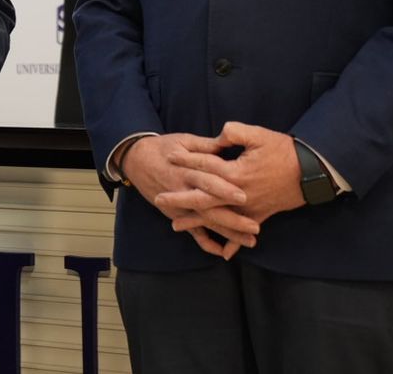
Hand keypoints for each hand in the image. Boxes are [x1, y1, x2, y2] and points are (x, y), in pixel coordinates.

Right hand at [121, 133, 256, 258]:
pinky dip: (207, 243)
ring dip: (228, 233)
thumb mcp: (183, 140)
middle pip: (210, 208)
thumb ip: (205, 146)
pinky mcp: (177, 215)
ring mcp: (180, 206)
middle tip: (255, 226)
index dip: (225, 189)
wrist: (137, 161)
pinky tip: (223, 252)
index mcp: (186, 170)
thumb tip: (226, 144)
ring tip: (251, 241)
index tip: (245, 196)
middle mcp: (183, 191)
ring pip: (206, 223)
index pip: (207, 181)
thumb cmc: (163, 148)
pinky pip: (193, 233)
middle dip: (233, 219)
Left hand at [162, 122, 304, 239]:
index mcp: (236, 173)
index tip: (170, 156)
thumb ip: (234, 132)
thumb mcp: (259, 135)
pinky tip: (221, 253)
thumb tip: (218, 135)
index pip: (205, 166)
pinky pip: (243, 232)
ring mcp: (249, 209)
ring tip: (175, 225)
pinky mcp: (260, 216)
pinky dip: (232, 243)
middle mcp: (239, 195)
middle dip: (179, 198)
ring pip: (217, 218)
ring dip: (196, 222)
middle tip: (158, 198)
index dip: (187, 160)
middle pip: (203, 199)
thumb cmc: (284, 151)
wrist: (311, 172)